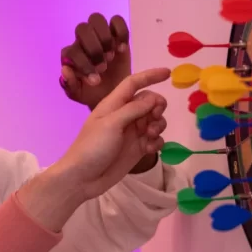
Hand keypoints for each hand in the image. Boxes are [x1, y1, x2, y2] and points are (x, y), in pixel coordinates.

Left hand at [55, 67, 168, 198]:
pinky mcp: (137, 149)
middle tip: (154, 117)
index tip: (169, 73)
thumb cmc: (92, 147)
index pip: (133, 83)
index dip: (150, 76)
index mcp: (113, 104)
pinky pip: (155, 139)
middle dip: (157, 106)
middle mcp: (124, 116)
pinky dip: (157, 141)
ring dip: (158, 125)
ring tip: (150, 136)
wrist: (83, 178)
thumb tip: (153, 97)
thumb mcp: (111, 123)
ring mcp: (131, 133)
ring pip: (155, 120)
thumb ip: (134, 109)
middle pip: (149, 101)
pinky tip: (150, 149)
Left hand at [60, 13, 130, 109]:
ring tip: (111, 56)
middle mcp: (82, 41)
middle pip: (82, 29)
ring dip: (105, 38)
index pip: (71, 51)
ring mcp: (99, 35)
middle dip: (94, 48)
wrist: (113, 92)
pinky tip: (122, 49)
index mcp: (71, 55)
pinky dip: (121, 32)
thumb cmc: (92, 93)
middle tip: (103, 67)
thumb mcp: (79, 94)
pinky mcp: (115, 33)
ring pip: (96, 19)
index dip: (83, 64)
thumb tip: (64, 69)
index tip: (96, 81)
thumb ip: (70, 84)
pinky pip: (116, 20)